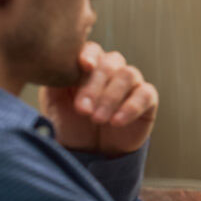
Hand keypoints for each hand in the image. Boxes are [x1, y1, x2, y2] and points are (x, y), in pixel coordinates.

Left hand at [39, 42, 157, 156]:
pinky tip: (116, 122)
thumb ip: (53, 82)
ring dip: (111, 97)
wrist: (89, 151)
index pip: (92, 49)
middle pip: (110, 63)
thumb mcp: (53, 102)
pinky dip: (131, 107)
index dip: (89, 54)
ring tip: (97, 119)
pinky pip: (146, 94)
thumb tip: (53, 66)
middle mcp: (112, 69)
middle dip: (95, 86)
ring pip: (128, 75)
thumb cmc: (70, 122)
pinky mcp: (147, 99)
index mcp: (88, 64)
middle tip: (83, 110)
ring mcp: (131, 83)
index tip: (84, 65)